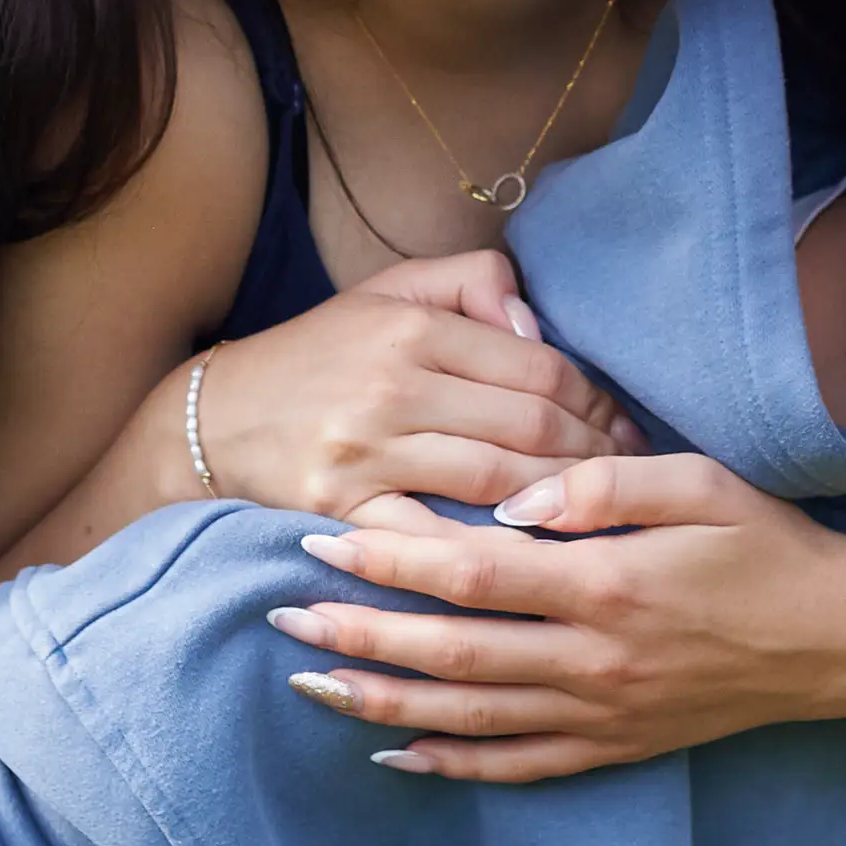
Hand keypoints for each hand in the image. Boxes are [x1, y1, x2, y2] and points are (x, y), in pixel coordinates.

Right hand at [191, 251, 644, 520]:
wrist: (212, 422)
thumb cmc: (320, 356)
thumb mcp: (389, 290)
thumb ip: (472, 283)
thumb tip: (538, 325)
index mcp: (412, 327)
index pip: (539, 365)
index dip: (598, 402)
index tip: (627, 430)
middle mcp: (392, 387)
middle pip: (530, 425)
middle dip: (596, 456)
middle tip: (633, 481)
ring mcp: (366, 455)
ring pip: (498, 482)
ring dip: (563, 505)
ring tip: (604, 519)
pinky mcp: (343, 514)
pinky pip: (436, 539)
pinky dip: (492, 553)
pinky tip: (537, 562)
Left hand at [264, 454, 845, 781]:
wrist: (838, 638)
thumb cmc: (767, 543)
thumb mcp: (698, 481)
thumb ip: (599, 482)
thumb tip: (511, 495)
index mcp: (609, 584)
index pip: (472, 574)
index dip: (390, 558)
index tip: (323, 538)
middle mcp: (595, 660)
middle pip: (451, 654)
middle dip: (359, 637)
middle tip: (283, 617)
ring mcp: (603, 713)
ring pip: (470, 717)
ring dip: (382, 704)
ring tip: (309, 684)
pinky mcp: (616, 745)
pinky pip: (519, 766)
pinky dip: (452, 764)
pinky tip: (394, 754)